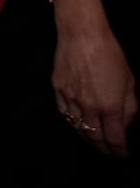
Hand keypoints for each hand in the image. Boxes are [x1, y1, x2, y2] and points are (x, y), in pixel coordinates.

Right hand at [53, 23, 137, 156]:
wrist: (82, 34)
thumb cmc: (109, 53)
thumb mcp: (130, 80)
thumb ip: (130, 106)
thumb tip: (126, 124)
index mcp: (110, 106)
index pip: (115, 139)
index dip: (120, 151)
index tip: (124, 154)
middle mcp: (89, 106)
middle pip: (94, 137)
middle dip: (103, 148)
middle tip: (109, 152)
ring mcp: (71, 98)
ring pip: (77, 127)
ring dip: (87, 137)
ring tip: (93, 141)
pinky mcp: (58, 88)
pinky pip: (64, 112)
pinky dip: (71, 122)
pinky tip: (77, 123)